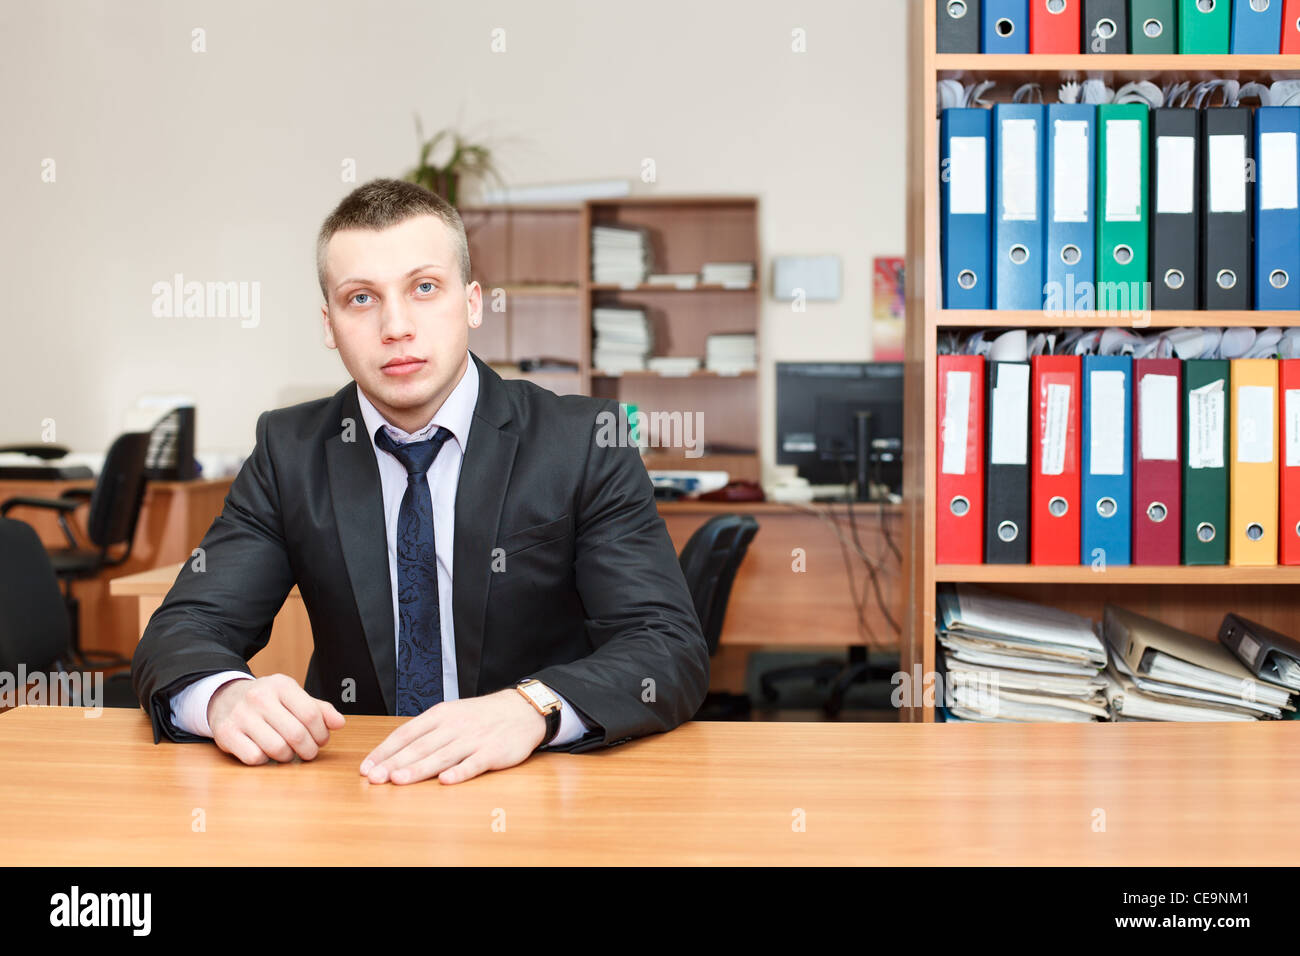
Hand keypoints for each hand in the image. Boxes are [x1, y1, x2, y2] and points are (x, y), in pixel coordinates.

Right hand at [208, 673, 345, 764]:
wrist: (225, 697)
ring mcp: (241, 715)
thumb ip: (318, 709)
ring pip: (277, 748)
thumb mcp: (292, 697)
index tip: (322, 741)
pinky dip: (265, 761)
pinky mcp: (226, 733)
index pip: (311, 714)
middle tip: (309, 753)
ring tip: (290, 754)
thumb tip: (339, 723)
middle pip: (296, 734)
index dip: (321, 733)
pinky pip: (255, 757)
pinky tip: (266, 753)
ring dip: (289, 758)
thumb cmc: (267, 701)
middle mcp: (260, 697)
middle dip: (309, 750)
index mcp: (281, 685)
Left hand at [360, 688, 545, 785]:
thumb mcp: (451, 714)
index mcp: (441, 715)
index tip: (367, 767)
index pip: (406, 733)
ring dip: (419, 769)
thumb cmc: (481, 716)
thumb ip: (426, 731)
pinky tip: (445, 781)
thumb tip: (394, 751)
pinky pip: (474, 763)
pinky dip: (460, 772)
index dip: (385, 750)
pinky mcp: (493, 752)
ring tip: (398, 780)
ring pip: (442, 755)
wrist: (521, 710)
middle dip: (395, 762)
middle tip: (374, 778)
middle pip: (420, 746)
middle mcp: (454, 726)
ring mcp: (474, 739)